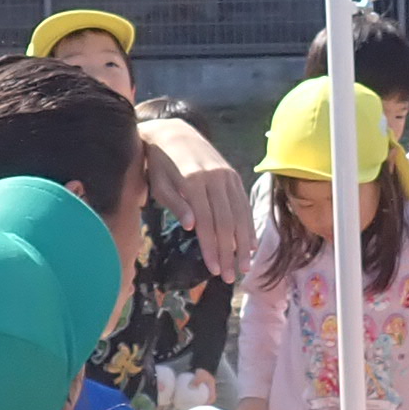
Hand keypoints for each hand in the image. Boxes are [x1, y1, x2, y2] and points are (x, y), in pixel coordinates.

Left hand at [140, 115, 251, 284]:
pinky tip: (250, 244)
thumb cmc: (159, 164)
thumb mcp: (158, 183)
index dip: (211, 248)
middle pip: (226, 222)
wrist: (172, 132)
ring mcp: (227, 176)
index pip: (207, 222)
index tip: (213, 270)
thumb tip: (191, 226)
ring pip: (239, 214)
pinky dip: (249, 225)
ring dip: (243, 243)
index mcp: (194, 181)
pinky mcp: (233, 175)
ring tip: (243, 267)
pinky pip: (244, 204)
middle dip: (229, 252)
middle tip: (229, 277)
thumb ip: (175, 204)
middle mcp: (215, 178)